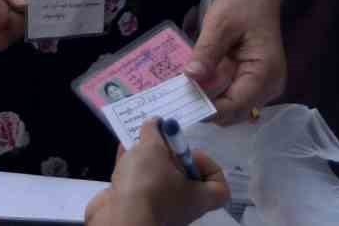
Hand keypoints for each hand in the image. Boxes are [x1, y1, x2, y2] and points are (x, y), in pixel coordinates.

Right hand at [0, 0, 26, 49]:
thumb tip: (26, 4)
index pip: (4, 20)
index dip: (24, 15)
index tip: (35, 0)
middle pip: (1, 38)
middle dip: (19, 26)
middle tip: (27, 1)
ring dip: (11, 29)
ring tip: (15, 2)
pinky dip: (1, 28)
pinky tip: (4, 5)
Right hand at [85, 120, 229, 225]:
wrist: (119, 219)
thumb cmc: (148, 185)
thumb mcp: (153, 148)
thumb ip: (154, 132)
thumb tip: (155, 123)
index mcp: (198, 197)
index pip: (219, 187)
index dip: (209, 166)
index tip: (191, 154)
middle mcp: (181, 206)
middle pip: (184, 177)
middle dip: (171, 154)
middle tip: (162, 140)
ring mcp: (158, 208)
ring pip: (158, 179)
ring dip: (149, 158)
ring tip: (140, 139)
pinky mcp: (135, 207)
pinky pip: (138, 183)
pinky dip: (133, 166)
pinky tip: (123, 148)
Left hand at [184, 0, 286, 123]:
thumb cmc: (241, 5)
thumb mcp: (219, 23)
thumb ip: (206, 51)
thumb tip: (190, 77)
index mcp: (265, 72)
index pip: (235, 105)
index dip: (208, 108)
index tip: (180, 103)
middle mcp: (269, 87)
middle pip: (233, 112)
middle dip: (206, 105)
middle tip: (178, 93)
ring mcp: (264, 88)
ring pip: (232, 109)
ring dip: (209, 100)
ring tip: (188, 85)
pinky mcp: (255, 85)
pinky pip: (233, 98)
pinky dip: (215, 94)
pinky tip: (201, 81)